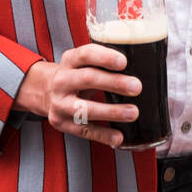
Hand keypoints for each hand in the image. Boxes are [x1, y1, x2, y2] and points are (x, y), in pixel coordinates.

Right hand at [18, 44, 142, 146]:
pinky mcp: (62, 123)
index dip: (105, 57)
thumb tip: (145, 66)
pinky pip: (84, 131)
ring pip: (84, 109)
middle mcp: (62, 81)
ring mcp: (60, 104)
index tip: (124, 62)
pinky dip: (103, 135)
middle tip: (137, 87)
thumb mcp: (84, 62)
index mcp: (70, 60)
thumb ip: (105, 62)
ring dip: (111, 112)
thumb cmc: (77, 74)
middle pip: (88, 79)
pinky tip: (119, 137)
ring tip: (133, 113)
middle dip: (114, 83)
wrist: (46, 92)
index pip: (85, 54)